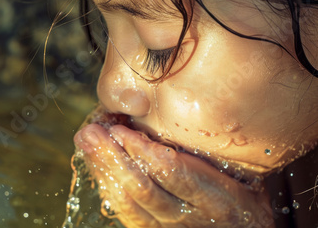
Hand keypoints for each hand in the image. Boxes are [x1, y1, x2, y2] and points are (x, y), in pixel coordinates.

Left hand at [74, 124, 275, 227]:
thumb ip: (212, 152)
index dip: (143, 151)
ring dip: (103, 169)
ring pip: (127, 202)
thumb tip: (172, 116)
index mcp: (215, 198)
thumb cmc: (246, 198)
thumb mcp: (245, 173)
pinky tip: (95, 163)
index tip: (121, 128)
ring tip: (86, 140)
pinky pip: (124, 212)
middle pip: (142, 189)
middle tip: (90, 130)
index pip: (172, 173)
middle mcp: (188, 219)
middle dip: (112, 158)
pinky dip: (107, 185)